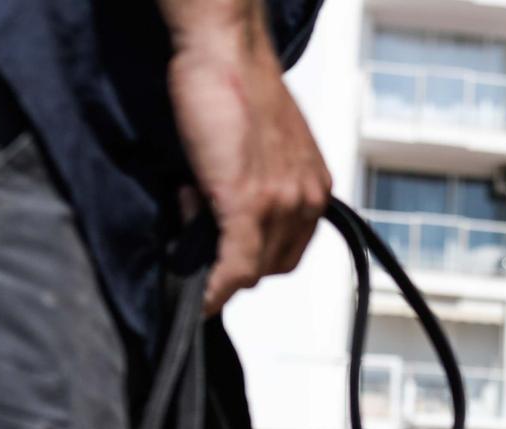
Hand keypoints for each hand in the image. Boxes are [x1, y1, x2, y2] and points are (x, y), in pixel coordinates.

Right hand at [166, 8, 330, 311]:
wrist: (226, 49)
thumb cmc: (236, 85)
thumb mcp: (260, 148)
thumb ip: (255, 186)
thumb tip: (221, 219)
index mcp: (314, 188)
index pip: (289, 250)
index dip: (252, 254)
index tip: (222, 246)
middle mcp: (306, 200)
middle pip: (273, 265)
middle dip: (235, 260)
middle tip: (198, 219)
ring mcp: (281, 205)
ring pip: (252, 269)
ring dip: (215, 259)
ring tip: (192, 203)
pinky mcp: (249, 206)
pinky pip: (235, 269)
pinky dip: (215, 290)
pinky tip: (201, 301)